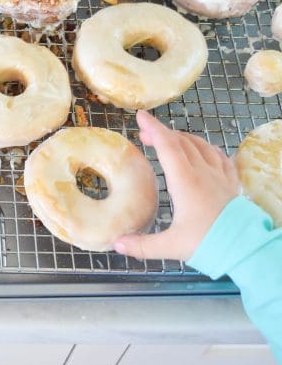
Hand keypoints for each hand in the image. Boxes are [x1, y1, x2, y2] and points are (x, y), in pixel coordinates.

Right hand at [114, 110, 239, 260]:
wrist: (246, 248)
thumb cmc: (208, 244)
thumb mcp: (170, 247)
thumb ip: (141, 245)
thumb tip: (117, 244)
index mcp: (185, 182)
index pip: (167, 146)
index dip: (153, 128)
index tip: (141, 116)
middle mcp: (203, 173)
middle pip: (181, 142)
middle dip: (162, 133)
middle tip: (145, 134)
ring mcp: (220, 176)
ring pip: (201, 146)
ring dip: (182, 138)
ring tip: (170, 140)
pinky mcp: (231, 184)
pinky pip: (220, 156)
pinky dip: (207, 148)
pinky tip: (203, 150)